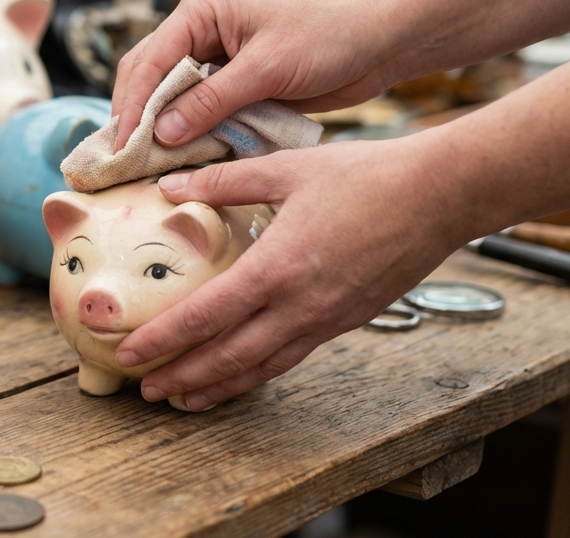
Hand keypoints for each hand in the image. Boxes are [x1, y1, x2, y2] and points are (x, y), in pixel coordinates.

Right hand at [112, 0, 400, 151]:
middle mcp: (200, 32)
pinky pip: (200, 114)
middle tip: (122, 162)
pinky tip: (179, 161)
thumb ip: (213, 101)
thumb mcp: (267, 68)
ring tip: (143, 168)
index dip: (133, 105)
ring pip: (171, 100)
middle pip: (149, 78)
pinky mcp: (235, 86)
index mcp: (201, 11)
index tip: (122, 146)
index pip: (150, 61)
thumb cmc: (328, 37)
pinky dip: (190, 136)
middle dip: (137, 118)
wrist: (379, 42)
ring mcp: (216, 60)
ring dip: (160, 131)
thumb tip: (160, 133)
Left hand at [114, 134, 476, 409]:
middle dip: (184, 377)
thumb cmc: (365, 175)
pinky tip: (243, 373)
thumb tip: (169, 186)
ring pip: (262, 366)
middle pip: (229, 356)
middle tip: (146, 391)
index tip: (130, 353)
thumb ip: (224, 182)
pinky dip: (259, 371)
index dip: (164, 339)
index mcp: (278, 267)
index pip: (207, 315)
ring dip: (220, 386)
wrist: (439, 196)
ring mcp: (326, 318)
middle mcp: (300, 305)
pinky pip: (293, 355)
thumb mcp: (287, 168)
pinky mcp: (348, 320)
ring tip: (186, 399)